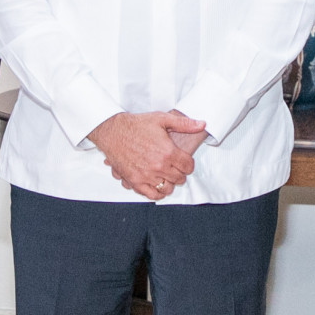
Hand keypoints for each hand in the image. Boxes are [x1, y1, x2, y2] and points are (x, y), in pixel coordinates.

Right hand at [91, 111, 205, 200]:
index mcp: (168, 152)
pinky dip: (157, 193)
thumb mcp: (162, 119)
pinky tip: (157, 185)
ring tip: (166, 175)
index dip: (188, 164)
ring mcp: (146, 175)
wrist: (113, 131)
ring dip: (169, 183)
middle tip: (174, 167)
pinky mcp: (135, 181)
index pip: (188, 166)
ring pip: (167, 188)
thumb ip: (184, 124)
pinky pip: (151, 194)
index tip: (184, 161)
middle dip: (179, 173)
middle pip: (179, 178)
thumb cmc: (136, 125)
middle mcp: (159, 166)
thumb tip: (201, 124)